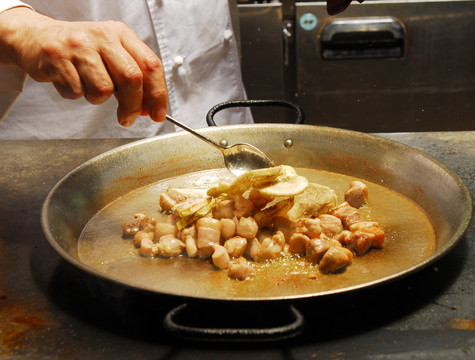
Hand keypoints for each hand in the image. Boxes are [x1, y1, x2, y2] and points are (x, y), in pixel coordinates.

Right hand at [0, 7, 166, 125]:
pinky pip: (77, 93)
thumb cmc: (80, 50)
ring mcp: (79, 47)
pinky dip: (75, 94)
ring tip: (88, 85)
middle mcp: (102, 37)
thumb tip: (148, 108)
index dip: (158, 94)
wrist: (36, 37)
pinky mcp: (58, 59)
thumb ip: (132, 78)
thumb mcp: (111, 54)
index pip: (151, 65)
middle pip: (132, 79)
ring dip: (97, 98)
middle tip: (128, 118)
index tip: (158, 114)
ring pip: (103, 89)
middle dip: (133, 106)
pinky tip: (71, 81)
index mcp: (121, 34)